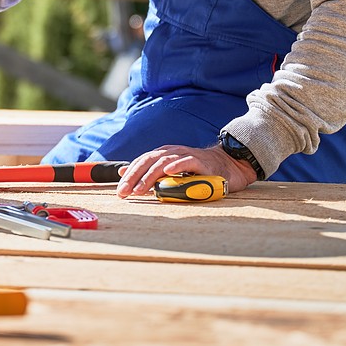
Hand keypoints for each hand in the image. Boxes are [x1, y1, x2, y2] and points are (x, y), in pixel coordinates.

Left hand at [115, 143, 257, 198]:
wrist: (226, 165)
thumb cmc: (196, 170)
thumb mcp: (170, 172)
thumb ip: (148, 172)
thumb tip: (123, 172)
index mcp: (163, 154)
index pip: (141, 162)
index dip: (129, 175)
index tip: (120, 190)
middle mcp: (172, 152)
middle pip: (148, 161)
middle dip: (134, 177)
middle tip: (124, 192)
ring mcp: (186, 155)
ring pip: (164, 163)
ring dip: (150, 176)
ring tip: (140, 189)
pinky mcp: (200, 162)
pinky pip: (187, 162)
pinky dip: (177, 166)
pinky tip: (168, 172)